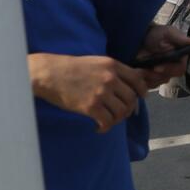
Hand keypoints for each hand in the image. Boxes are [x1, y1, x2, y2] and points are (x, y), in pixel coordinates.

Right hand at [30, 53, 147, 132]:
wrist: (48, 73)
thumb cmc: (71, 68)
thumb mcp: (97, 62)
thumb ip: (114, 70)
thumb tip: (132, 78)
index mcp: (113, 65)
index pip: (137, 80)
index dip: (141, 91)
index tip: (139, 98)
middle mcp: (111, 79)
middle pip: (131, 98)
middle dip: (129, 108)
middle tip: (120, 114)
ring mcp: (101, 93)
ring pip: (122, 111)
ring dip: (117, 119)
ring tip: (109, 121)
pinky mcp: (90, 106)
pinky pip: (107, 121)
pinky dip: (105, 127)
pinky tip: (99, 128)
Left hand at [134, 23, 189, 85]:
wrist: (139, 36)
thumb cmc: (156, 34)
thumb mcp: (168, 33)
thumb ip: (180, 38)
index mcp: (179, 58)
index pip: (179, 69)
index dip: (169, 70)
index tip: (156, 67)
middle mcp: (172, 68)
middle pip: (167, 78)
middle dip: (154, 75)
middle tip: (143, 69)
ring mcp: (160, 74)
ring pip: (157, 82)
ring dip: (147, 77)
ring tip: (138, 69)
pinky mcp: (150, 78)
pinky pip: (148, 85)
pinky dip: (142, 80)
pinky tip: (137, 72)